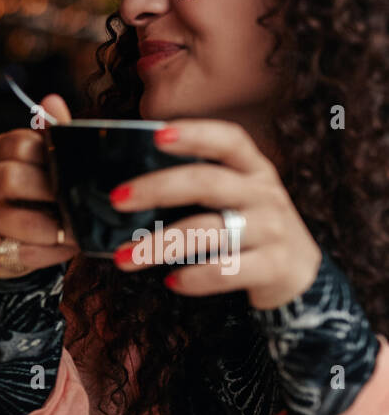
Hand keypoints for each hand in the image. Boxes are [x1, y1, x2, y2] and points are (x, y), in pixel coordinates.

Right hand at [0, 93, 79, 278]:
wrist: (22, 242)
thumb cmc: (38, 196)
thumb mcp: (46, 162)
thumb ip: (52, 136)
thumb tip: (51, 102)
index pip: (20, 144)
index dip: (52, 159)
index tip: (76, 173)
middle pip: (12, 179)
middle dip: (52, 194)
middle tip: (79, 203)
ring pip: (18, 220)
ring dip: (56, 228)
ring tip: (78, 231)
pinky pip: (18, 252)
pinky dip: (49, 253)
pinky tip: (65, 249)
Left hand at [109, 120, 321, 308]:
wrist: (298, 275)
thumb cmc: (248, 232)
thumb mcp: (235, 201)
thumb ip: (198, 190)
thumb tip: (128, 193)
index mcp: (253, 170)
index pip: (229, 140)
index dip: (195, 134)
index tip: (157, 134)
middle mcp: (264, 194)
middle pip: (208, 182)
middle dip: (157, 189)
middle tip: (117, 199)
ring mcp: (271, 230)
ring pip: (209, 231)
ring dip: (160, 244)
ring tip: (124, 257)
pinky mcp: (273, 266)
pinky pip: (227, 270)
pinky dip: (194, 278)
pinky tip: (171, 281)